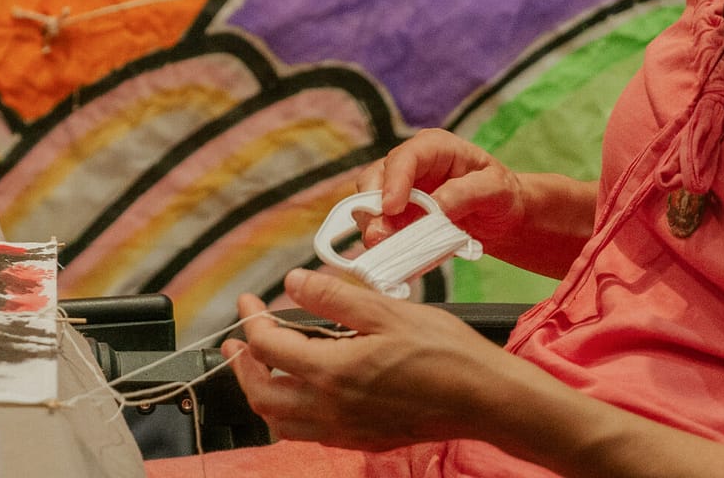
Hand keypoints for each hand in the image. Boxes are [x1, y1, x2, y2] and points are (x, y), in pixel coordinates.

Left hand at [225, 269, 501, 449]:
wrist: (485, 398)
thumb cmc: (444, 351)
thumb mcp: (386, 309)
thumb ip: (333, 296)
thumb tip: (293, 283)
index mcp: (334, 372)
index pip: (268, 347)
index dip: (251, 319)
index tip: (250, 300)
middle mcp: (333, 409)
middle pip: (262, 395)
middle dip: (242, 365)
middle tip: (237, 339)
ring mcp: (347, 430)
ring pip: (281, 422)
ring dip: (262, 392)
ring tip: (261, 365)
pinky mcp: (363, 440)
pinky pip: (308, 433)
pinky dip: (290, 412)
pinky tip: (302, 388)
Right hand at [354, 129, 525, 252]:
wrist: (501, 218)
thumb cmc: (500, 194)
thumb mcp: (495, 189)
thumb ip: (465, 193)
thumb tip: (435, 208)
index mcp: (434, 147)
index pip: (405, 158)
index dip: (394, 181)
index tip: (391, 208)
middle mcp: (410, 165)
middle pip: (375, 179)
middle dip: (374, 209)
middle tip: (378, 237)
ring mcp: (400, 190)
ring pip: (371, 205)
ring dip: (375, 229)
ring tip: (385, 251)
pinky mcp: (398, 216)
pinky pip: (383, 229)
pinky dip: (387, 245)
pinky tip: (398, 260)